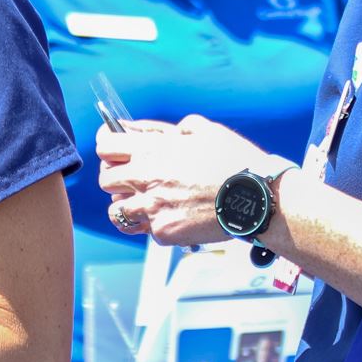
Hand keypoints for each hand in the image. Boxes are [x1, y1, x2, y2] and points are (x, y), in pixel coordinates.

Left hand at [94, 115, 276, 247]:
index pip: (106, 144)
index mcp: (154, 149)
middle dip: (116, 177)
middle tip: (133, 178)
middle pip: (105, 179)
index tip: (112, 148)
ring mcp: (153, 207)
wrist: (255, 199)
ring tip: (147, 202)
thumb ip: (170, 128)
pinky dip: (154, 224)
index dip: (107, 144)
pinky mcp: (163, 232)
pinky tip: (172, 216)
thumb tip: (144, 129)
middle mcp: (147, 178)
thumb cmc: (234, 161)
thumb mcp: (205, 130)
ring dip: (127, 205)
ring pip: (116, 210)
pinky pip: (144, 229)